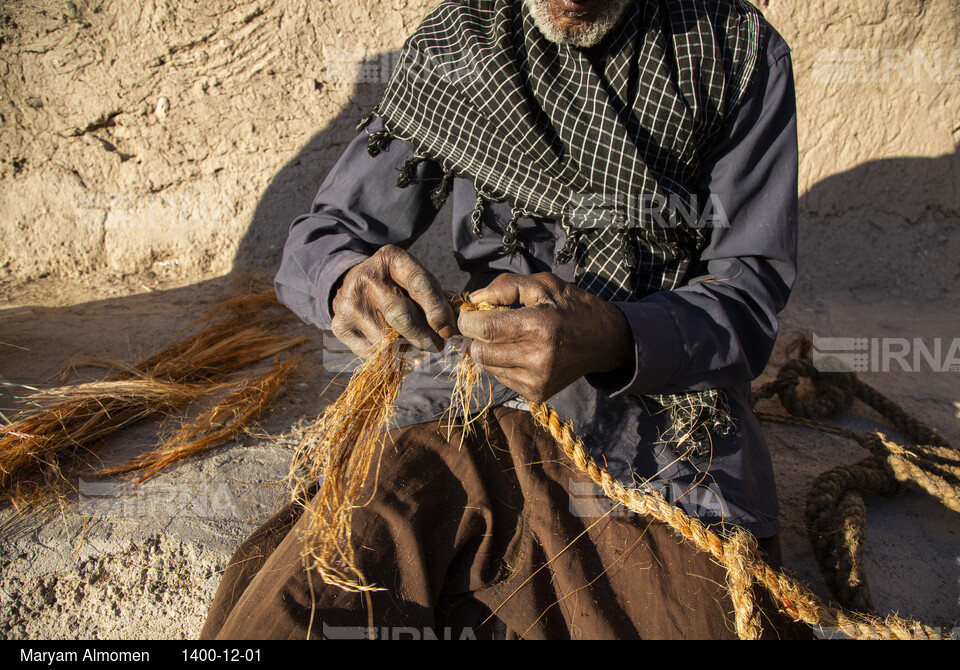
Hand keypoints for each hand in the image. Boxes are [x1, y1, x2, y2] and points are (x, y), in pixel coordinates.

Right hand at [331, 245, 456, 355]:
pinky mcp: (340, 326)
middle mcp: (368, 278)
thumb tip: (456, 325)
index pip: (420, 284)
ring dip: (408, 351)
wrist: (349, 284)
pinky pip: (371, 354)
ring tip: (416, 349)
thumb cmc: (394, 285)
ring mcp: (351, 303)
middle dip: (424, 337)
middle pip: (401, 316)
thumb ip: (437, 298)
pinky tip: (396, 353)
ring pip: (387, 340)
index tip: (447, 331)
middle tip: (436, 346)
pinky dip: (389, 359)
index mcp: (392, 259)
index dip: (437, 310)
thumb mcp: (413, 280)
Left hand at [457, 273, 632, 402]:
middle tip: (486, 324)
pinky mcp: (537, 394)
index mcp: (540, 327)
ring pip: (488, 367)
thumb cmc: (572, 306)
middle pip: (481, 352)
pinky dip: (503, 364)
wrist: (604, 341)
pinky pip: (502, 378)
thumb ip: (504, 287)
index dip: (467, 321)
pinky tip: (521, 352)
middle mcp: (538, 359)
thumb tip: (470, 301)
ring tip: (510, 338)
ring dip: (490, 351)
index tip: (466, 314)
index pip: (485, 329)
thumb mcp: (543, 285)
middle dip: (477, 337)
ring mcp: (537, 381)